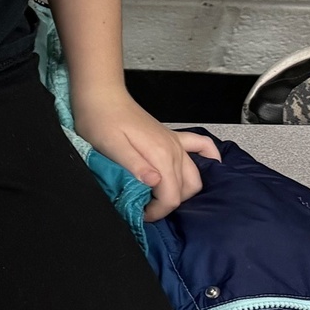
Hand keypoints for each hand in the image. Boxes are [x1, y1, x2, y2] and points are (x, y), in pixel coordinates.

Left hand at [72, 89, 219, 222]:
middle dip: (168, 204)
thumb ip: (134, 166)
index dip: (157, 211)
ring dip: (183, 191)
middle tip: (146, 207)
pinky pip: (202, 147)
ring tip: (160, 197)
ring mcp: (176, 143)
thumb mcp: (110, 146)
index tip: (140, 214)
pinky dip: (209, 159)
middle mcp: (174, 150)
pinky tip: (207, 166)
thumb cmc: (100, 121)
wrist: (102, 95)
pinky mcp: (173, 137)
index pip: (172, 197)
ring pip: (195, 176)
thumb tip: (155, 183)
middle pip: (186, 189)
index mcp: (160, 156)